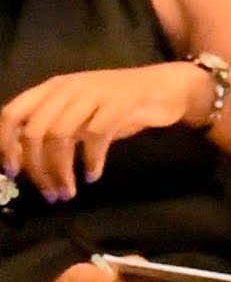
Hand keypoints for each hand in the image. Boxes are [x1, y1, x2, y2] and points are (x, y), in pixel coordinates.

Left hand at [0, 62, 209, 200]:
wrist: (164, 88)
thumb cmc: (118, 105)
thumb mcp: (78, 113)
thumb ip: (52, 129)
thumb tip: (23, 161)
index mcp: (50, 89)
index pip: (11, 114)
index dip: (5, 145)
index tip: (12, 173)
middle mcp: (66, 89)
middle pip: (34, 132)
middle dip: (37, 169)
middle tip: (49, 193)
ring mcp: (92, 95)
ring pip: (60, 137)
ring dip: (61, 171)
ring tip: (68, 192)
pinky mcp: (117, 105)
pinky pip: (94, 137)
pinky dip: (91, 161)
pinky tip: (94, 175)